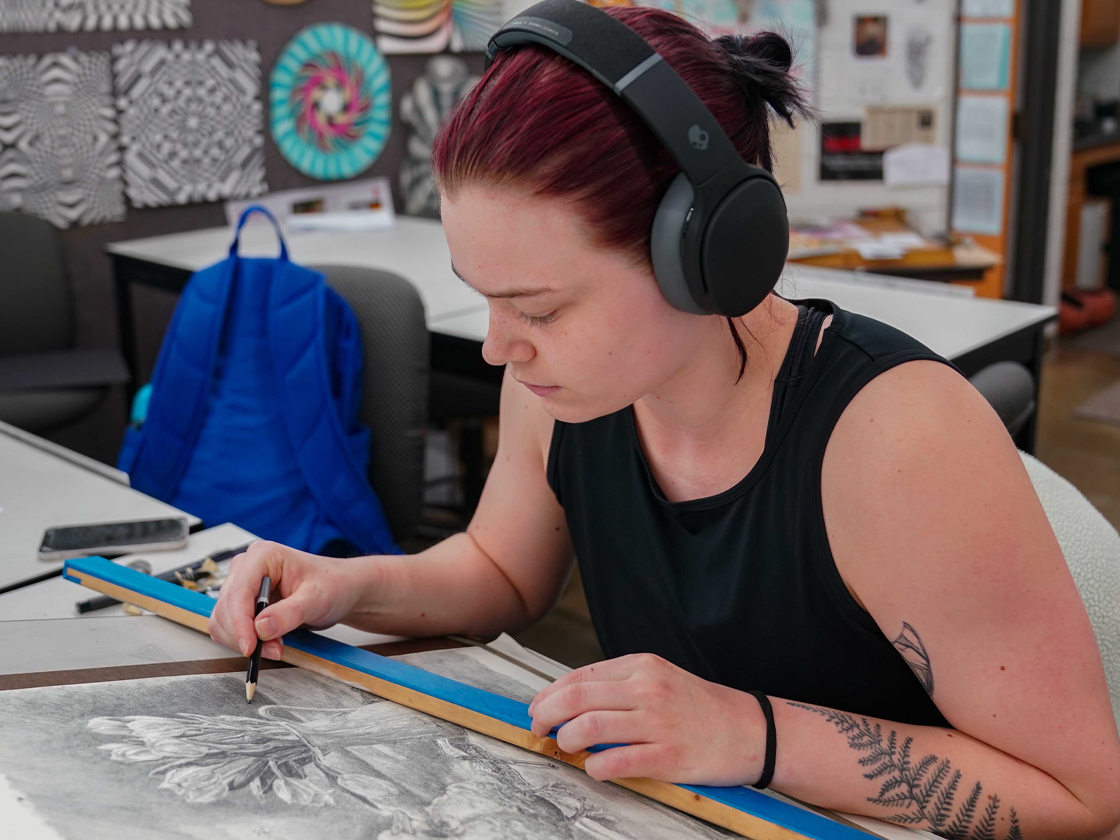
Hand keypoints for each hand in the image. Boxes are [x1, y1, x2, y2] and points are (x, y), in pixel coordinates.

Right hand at [208, 541, 369, 660]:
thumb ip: (289, 613)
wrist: (341, 590)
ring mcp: (243, 585)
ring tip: (276, 646)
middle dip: (245, 634)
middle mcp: (247, 568)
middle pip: (226, 608)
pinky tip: (268, 644)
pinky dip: (245, 640)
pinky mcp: (244, 603)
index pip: (238, 592)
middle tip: (274, 650)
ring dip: (244, 640)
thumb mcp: (316, 599)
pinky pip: (229, 627)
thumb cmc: (333, 584)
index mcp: (263, 556)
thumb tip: (260, 628)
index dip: (240, 622)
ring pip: (223, 620)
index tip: (250, 647)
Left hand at [527, 653, 766, 785]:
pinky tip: (595, 767)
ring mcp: (657, 723)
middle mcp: (648, 689)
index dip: (549, 694)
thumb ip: (620, 684)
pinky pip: (615, 762)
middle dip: (546, 715)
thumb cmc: (701, 707)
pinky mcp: (667, 757)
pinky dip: (595, 767)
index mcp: (643, 666)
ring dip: (566, 740)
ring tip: (566, 746)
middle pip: (576, 699)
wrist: (751, 730)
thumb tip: (571, 698)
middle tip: (538, 728)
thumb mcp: (661, 678)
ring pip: (589, 728)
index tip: (537, 707)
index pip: (580, 676)